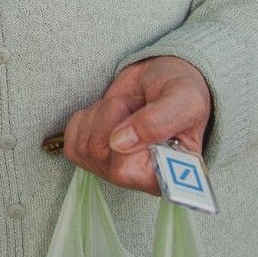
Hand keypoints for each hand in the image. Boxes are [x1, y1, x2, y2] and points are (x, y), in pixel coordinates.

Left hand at [62, 56, 211, 194]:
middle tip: (140, 107)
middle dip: (116, 112)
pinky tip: (112, 114)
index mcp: (168, 175)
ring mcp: (110, 169)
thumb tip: (118, 144)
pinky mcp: (89, 156)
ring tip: (130, 110)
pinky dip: (88, 114)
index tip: (139, 121)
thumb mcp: (185, 100)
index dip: (128, 145)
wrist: (161, 78)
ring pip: (85, 140)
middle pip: (100, 149)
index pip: (131, 172)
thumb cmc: (182, 92)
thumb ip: (157, 121)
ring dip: (105, 111)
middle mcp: (137, 179)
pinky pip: (72, 135)